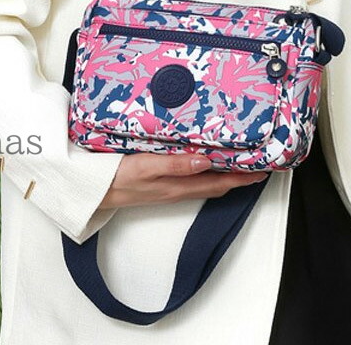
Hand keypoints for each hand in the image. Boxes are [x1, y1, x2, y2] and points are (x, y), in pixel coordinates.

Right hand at [98, 152, 268, 208]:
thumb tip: (206, 161)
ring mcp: (168, 187)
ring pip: (205, 181)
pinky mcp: (159, 182)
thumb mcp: (144, 167)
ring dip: (224, 173)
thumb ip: (175, 164)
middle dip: (239, 176)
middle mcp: (176, 189)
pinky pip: (191, 177)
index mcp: (177, 186)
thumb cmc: (112, 178)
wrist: (87, 191)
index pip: (219, 183)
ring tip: (240, 161)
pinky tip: (205, 160)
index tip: (263, 170)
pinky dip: (206, 169)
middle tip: (259, 163)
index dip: (242, 178)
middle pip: (217, 184)